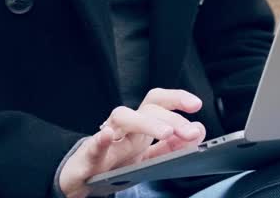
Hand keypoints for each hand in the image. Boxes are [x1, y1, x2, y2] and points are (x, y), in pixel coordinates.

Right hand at [58, 88, 207, 197]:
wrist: (81, 180)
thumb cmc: (114, 164)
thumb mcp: (148, 157)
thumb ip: (172, 146)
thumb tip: (198, 129)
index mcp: (140, 126)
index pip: (159, 103)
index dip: (177, 99)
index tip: (196, 105)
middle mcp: (124, 126)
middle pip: (147, 108)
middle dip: (171, 117)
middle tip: (190, 131)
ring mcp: (106, 137)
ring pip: (123, 118)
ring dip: (146, 123)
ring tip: (165, 133)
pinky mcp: (89, 155)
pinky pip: (93, 145)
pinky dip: (101, 140)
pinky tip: (108, 136)